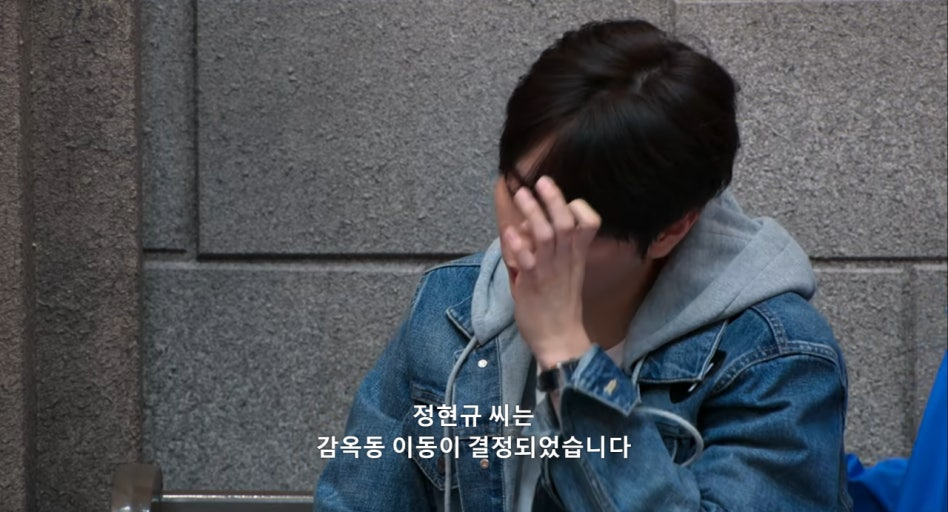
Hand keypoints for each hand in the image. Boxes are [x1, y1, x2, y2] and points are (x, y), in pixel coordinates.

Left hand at [502, 176, 600, 369]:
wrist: (559, 339)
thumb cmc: (558, 304)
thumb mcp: (564, 272)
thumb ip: (547, 247)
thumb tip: (525, 224)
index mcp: (576, 256)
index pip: (589, 224)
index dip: (579, 207)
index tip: (566, 198)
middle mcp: (565, 259)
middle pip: (565, 222)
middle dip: (554, 199)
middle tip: (542, 181)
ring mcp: (549, 270)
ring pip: (545, 235)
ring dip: (532, 212)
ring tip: (522, 195)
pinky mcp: (532, 283)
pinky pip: (527, 260)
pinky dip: (518, 244)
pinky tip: (510, 232)